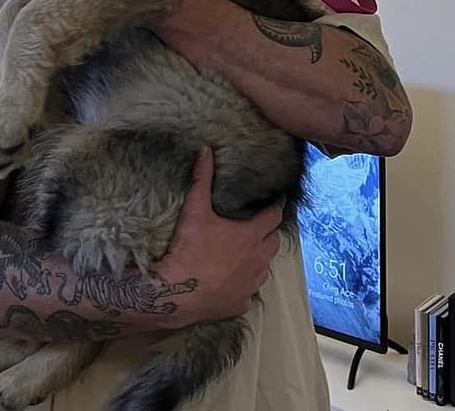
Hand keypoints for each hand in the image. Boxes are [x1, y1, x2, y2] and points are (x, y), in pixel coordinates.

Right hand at [159, 146, 283, 327]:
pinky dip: (244, 283)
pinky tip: (232, 279)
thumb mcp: (195, 210)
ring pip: (264, 268)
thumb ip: (202, 178)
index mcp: (251, 236)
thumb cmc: (189, 249)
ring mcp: (251, 285)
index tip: (278, 199)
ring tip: (248, 250)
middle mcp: (258, 261)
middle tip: (262, 222)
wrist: (175, 294)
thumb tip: (205, 150)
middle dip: (270, 231)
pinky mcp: (241, 304)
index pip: (274, 217)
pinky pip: (248, 291)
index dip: (277, 206)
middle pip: (273, 242)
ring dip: (259, 257)